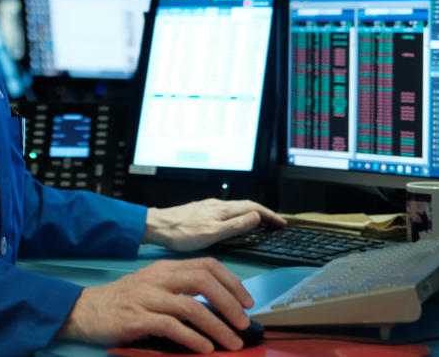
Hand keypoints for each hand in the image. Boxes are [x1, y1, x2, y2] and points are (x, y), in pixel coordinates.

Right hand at [57, 257, 252, 352]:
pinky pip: (173, 327)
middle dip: (230, 302)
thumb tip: (217, 307)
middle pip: (203, 281)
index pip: (206, 265)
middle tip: (243, 323)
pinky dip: (193, 339)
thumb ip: (178, 290)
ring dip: (217, 327)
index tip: (247, 301)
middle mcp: (157, 279)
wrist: (85, 311)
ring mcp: (147, 298)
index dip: (231, 282)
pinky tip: (205, 348)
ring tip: (231, 343)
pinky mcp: (138, 319)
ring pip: (192, 307)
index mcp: (164, 269)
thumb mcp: (151, 287)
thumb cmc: (121, 302)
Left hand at [144, 198, 285, 251]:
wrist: (156, 226)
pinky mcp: (201, 211)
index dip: (269, 215)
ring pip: (236, 208)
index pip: (252, 207)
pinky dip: (239, 216)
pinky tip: (235, 223)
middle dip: (264, 213)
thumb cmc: (182, 233)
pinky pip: (227, 211)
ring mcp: (208, 207)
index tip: (282, 223)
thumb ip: (235, 225)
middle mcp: (217, 204)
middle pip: (246, 205)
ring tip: (261, 224)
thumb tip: (256, 216)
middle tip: (276, 223)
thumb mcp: (212, 233)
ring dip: (252, 214)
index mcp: (222, 209)